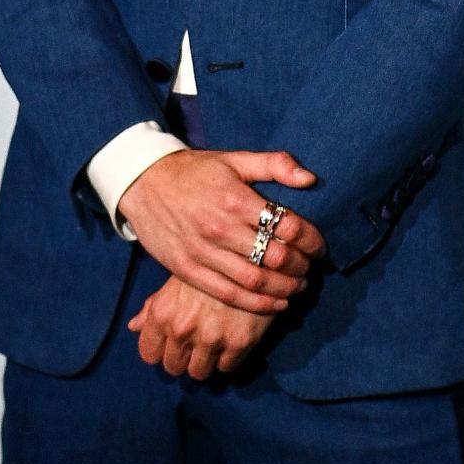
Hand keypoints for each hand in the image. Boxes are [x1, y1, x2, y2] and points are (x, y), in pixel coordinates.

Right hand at [117, 145, 327, 314]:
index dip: (311, 239)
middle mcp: (219, 227)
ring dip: (284, 288)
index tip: (320, 246)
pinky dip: (257, 303)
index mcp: (235, 198)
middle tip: (311, 268)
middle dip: (301, 266)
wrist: (144, 182)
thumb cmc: (195, 171)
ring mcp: (202, 251)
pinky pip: (228, 294)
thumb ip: (275, 165)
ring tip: (299, 287)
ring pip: (254, 280)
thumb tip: (310, 179)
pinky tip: (275, 304)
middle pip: (274, 256)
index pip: (287, 225)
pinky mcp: (187, 270)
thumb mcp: (235, 159)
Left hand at [127, 275, 274, 378]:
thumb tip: (133, 326)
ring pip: (199, 372)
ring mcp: (211, 337)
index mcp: (163, 312)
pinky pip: (227, 368)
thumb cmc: (212, 264)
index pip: (149, 354)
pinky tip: (233, 337)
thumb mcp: (178, 279)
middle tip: (197, 343)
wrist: (257, 254)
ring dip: (206, 361)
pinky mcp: (239, 343)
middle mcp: (182, 328)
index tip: (173, 344)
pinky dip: (229, 357)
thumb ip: (154, 305)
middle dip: (184, 358)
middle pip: (173, 367)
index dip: (161, 350)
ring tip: (215, 343)